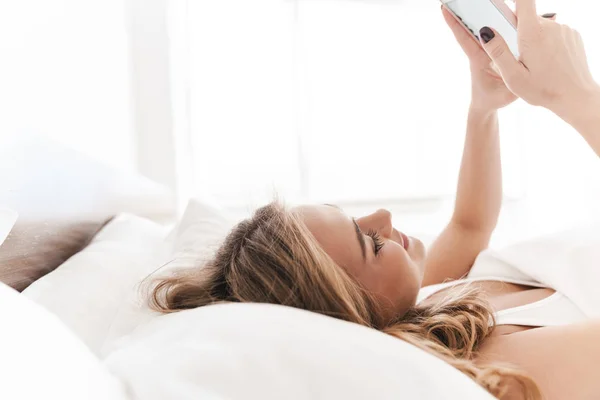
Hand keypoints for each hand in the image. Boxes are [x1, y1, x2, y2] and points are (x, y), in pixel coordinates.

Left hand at [442, 6, 516, 112]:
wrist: (488, 105)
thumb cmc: (493, 99)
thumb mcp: (508, 92)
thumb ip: (517, 77)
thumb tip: (531, 57)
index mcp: (478, 59)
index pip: (464, 38)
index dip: (454, 23)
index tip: (443, 8)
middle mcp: (482, 50)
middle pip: (473, 27)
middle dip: (467, 10)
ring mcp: (489, 49)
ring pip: (486, 27)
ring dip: (485, 12)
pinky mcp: (498, 49)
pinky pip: (500, 32)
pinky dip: (505, 21)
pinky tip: (515, 10)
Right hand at [476, 0, 599, 120]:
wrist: (576, 97)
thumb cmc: (543, 90)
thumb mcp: (513, 76)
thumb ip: (498, 52)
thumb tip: (486, 31)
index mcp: (532, 33)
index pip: (523, 1)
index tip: (506, 3)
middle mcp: (550, 26)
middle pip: (528, 18)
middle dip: (520, 32)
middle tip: (520, 58)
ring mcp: (564, 29)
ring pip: (541, 28)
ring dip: (534, 40)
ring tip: (536, 64)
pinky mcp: (572, 35)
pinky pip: (554, 34)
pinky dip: (548, 44)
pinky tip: (549, 63)